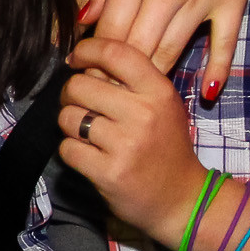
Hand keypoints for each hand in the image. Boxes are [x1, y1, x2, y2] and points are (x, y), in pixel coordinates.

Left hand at [58, 38, 210, 248]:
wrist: (182, 199)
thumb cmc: (166, 147)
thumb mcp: (161, 106)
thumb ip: (130, 82)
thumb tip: (84, 63)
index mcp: (159, 91)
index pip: (114, 52)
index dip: (86, 51)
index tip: (76, 59)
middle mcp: (144, 114)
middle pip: (79, 85)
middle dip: (70, 94)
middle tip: (79, 105)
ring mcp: (126, 144)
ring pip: (68, 117)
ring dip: (69, 124)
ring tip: (85, 133)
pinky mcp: (109, 172)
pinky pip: (67, 148)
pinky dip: (71, 151)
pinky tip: (88, 155)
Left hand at [78, 0, 249, 96]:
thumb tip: (83, 22)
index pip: (107, 34)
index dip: (95, 63)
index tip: (87, 81)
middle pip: (136, 50)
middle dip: (118, 80)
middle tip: (109, 103)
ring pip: (173, 50)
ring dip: (156, 80)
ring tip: (143, 103)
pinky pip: (224, 41)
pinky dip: (217, 67)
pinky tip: (208, 92)